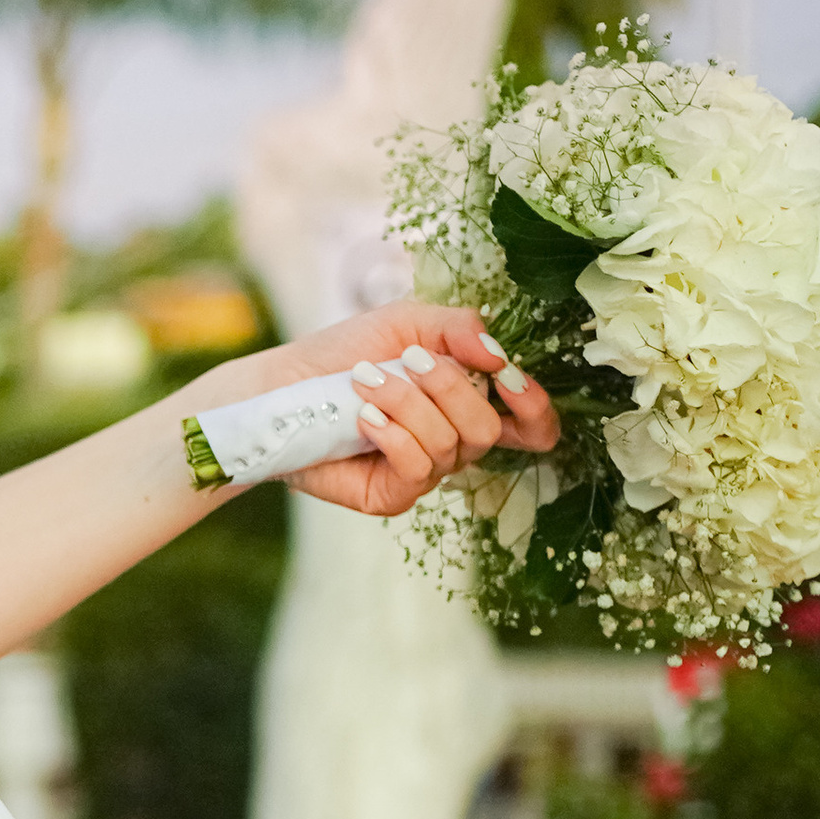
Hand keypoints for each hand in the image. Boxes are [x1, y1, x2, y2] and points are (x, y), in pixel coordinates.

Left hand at [195, 301, 557, 518]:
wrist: (285, 385)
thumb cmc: (346, 352)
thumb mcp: (407, 323)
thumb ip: (459, 328)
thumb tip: (497, 357)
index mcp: (468, 403)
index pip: (531, 424)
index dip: (534, 408)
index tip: (507, 380)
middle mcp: (454, 443)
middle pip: (488, 431)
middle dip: (449, 388)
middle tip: (406, 361)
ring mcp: (424, 474)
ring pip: (450, 446)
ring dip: (408, 404)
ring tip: (366, 381)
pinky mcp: (391, 496)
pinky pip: (417, 471)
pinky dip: (393, 435)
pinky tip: (364, 417)